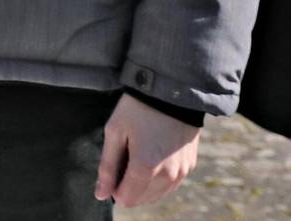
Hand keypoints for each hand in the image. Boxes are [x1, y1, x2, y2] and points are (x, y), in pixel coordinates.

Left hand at [94, 92, 199, 206]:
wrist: (172, 91)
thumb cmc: (138, 109)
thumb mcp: (115, 132)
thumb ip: (107, 167)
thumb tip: (100, 195)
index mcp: (145, 167)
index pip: (126, 198)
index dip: (114, 188)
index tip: (113, 168)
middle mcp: (167, 175)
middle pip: (141, 199)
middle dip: (128, 185)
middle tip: (126, 157)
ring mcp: (181, 172)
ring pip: (157, 195)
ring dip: (144, 184)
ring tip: (139, 154)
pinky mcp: (189, 166)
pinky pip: (170, 184)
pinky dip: (159, 178)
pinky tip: (153, 156)